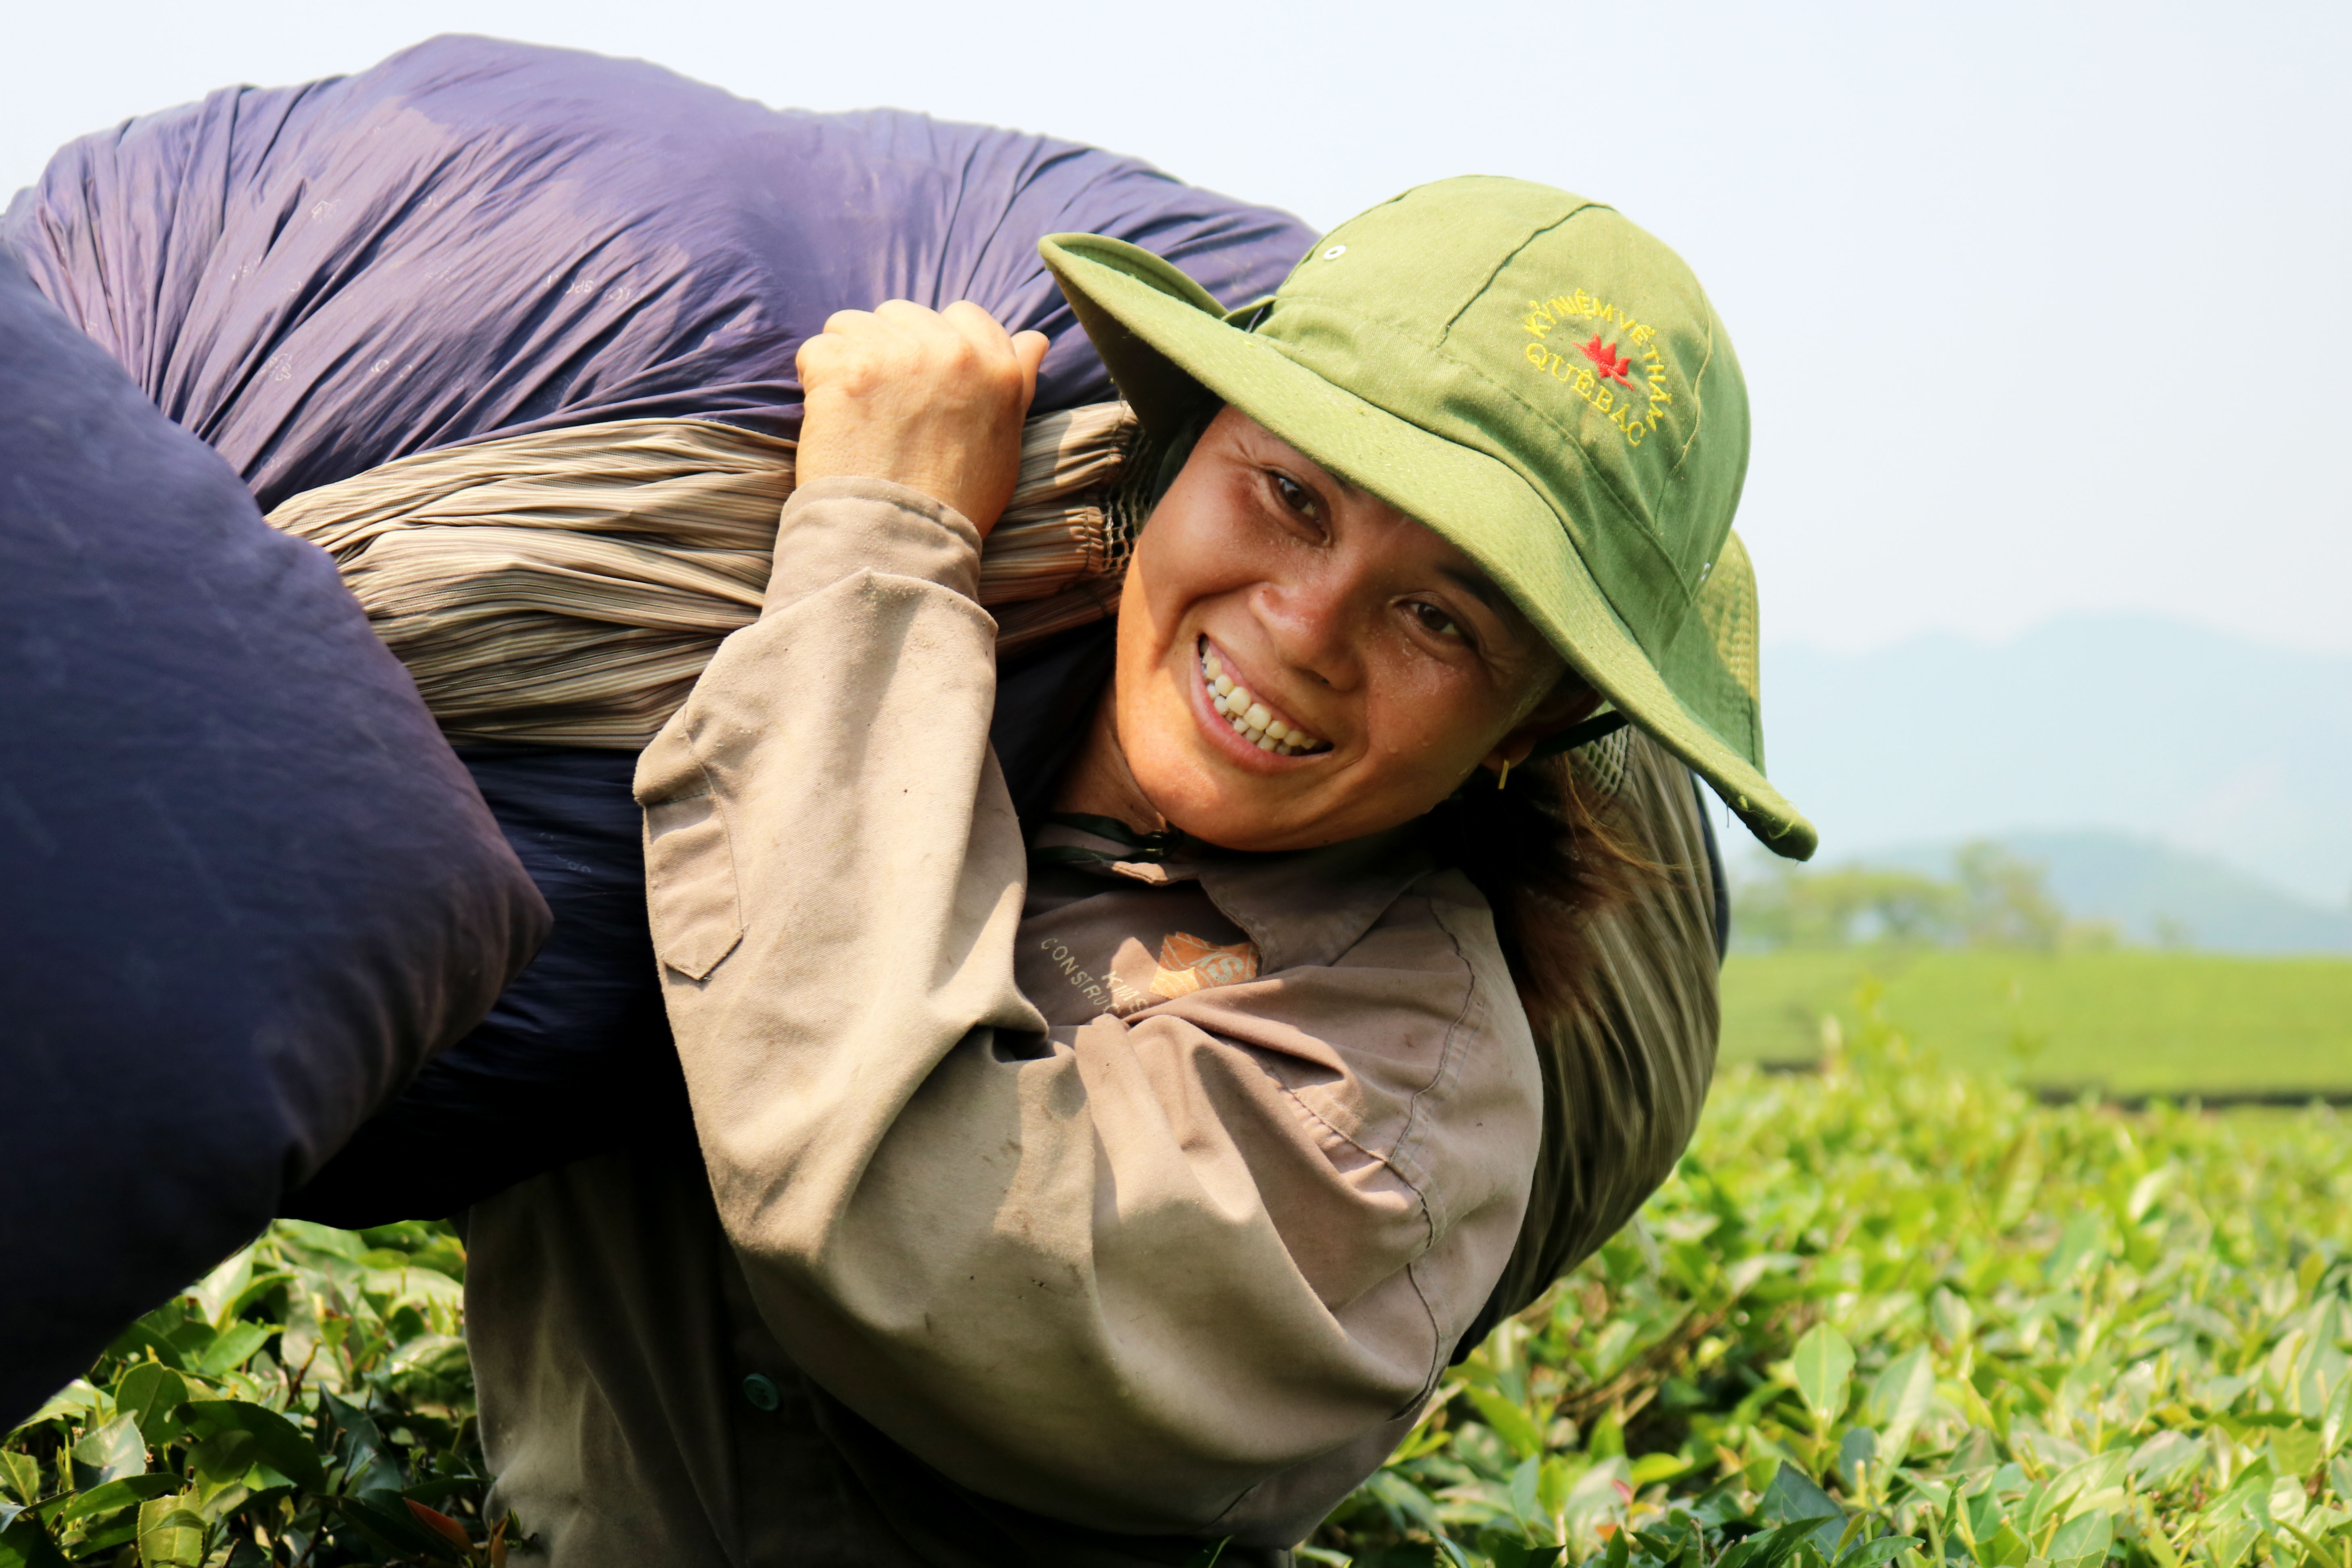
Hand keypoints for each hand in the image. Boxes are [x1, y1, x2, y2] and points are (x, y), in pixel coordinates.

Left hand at [794, 300, 1049, 535]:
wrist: (900, 539)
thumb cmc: (956, 499)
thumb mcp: (1006, 440)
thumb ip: (1018, 381)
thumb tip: (1035, 339)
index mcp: (996, 367)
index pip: (963, 315)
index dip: (935, 343)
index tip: (921, 381)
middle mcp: (951, 351)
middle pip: (902, 314)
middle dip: (888, 348)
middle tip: (884, 403)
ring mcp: (897, 356)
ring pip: (853, 324)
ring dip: (848, 358)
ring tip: (854, 410)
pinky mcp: (846, 369)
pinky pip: (816, 350)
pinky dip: (815, 380)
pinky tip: (830, 416)